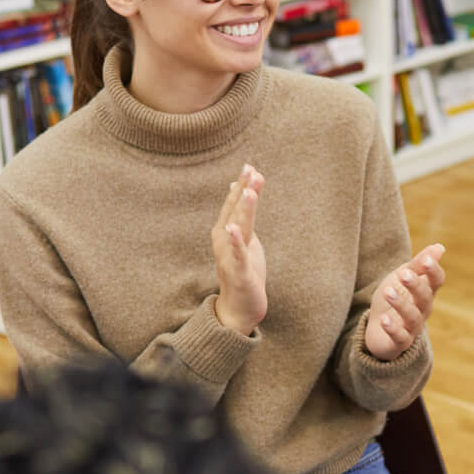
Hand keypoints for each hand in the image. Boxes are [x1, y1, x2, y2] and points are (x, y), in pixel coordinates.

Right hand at [212, 165, 266, 334]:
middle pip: (234, 212)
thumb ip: (241, 213)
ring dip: (241, 210)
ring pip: (236, 229)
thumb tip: (238, 187)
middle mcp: (223, 241)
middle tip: (251, 170)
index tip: (250, 166)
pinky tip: (234, 229)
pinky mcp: (239, 272)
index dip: (241, 185)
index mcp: (225, 231)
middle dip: (243, 191)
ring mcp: (229, 256)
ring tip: (247, 191)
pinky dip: (235, 241)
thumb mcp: (244, 237)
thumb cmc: (243, 269)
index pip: (233, 204)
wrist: (239, 307)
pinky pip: (237, 255)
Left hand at [364, 244, 445, 359]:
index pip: (436, 281)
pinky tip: (384, 320)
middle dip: (416, 286)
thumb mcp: (403, 278)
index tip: (426, 259)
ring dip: (401, 304)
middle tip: (404, 274)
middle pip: (425, 297)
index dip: (434, 271)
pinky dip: (393, 329)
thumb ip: (418, 264)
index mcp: (426, 292)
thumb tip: (439, 247)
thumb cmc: (395, 299)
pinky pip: (399, 337)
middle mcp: (423, 310)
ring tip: (388, 291)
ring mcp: (412, 327)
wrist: (378, 329)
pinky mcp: (399, 342)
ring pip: (412, 316)